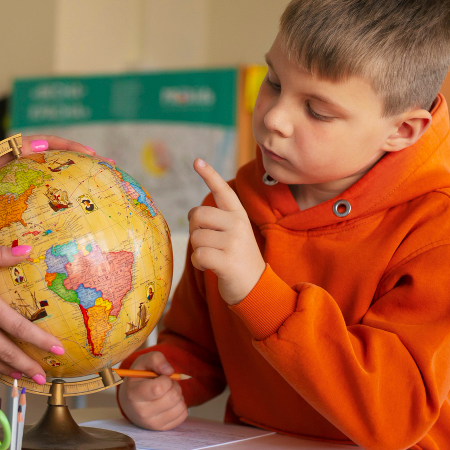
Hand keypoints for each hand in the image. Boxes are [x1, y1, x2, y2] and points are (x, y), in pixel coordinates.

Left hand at [0, 136, 112, 212]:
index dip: (69, 146)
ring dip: (76, 182)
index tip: (90, 154)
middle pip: (55, 160)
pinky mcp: (19, 201)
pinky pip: (44, 199)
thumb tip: (37, 143)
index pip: (44, 143)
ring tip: (101, 188)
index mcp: (9, 156)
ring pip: (53, 180)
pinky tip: (76, 217)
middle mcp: (17, 168)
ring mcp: (19, 185)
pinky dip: (61, 203)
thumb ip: (0, 160)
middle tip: (108, 167)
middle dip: (82, 162)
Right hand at [118, 352, 187, 429]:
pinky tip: (169, 402)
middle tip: (165, 385)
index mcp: (134, 394)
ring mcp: (152, 423)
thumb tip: (170, 371)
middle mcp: (142, 412)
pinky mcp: (162, 429)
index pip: (159, 388)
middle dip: (174, 386)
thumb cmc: (138, 379)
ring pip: (180, 406)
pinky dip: (180, 405)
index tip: (160, 377)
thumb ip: (156, 359)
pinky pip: (183, 415)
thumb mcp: (142, 363)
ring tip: (167, 393)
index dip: (166, 379)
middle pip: (173, 397)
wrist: (130, 402)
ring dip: (178, 395)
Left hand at [189, 158, 265, 303]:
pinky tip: (210, 268)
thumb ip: (217, 220)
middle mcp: (238, 224)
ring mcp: (234, 242)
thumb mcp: (233, 234)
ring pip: (196, 237)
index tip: (197, 161)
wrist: (257, 288)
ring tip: (213, 257)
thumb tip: (193, 213)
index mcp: (238, 215)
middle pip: (197, 215)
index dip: (209, 175)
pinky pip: (198, 255)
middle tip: (207, 242)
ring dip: (198, 250)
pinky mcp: (228, 261)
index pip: (222, 190)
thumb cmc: (237, 259)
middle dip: (195, 229)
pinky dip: (198, 264)